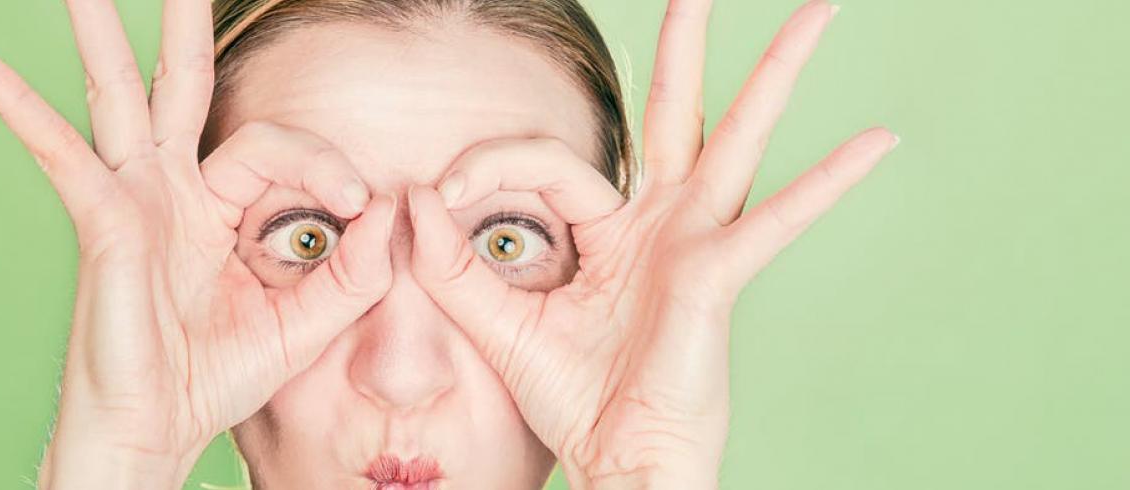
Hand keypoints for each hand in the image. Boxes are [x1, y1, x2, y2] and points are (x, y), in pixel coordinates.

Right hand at [0, 1, 393, 487]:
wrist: (157, 432)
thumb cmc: (217, 378)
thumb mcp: (309, 323)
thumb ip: (356, 270)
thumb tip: (387, 207)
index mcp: (221, 207)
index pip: (275, 146)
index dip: (323, 161)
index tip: (355, 203)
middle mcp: (173, 190)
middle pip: (181, 84)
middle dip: (185, 24)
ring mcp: (133, 199)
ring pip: (120, 95)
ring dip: (102, 36)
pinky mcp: (103, 221)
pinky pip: (59, 152)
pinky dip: (17, 106)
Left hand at [407, 0, 896, 487]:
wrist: (616, 460)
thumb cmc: (571, 399)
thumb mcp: (497, 323)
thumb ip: (453, 264)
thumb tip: (416, 200)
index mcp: (609, 229)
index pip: (550, 161)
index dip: (489, 165)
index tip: (439, 195)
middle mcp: (660, 222)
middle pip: (673, 112)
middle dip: (681, 47)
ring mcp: (696, 241)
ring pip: (736, 136)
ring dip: (774, 73)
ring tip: (816, 12)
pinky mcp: (718, 273)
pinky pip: (777, 220)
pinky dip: (828, 182)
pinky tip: (877, 140)